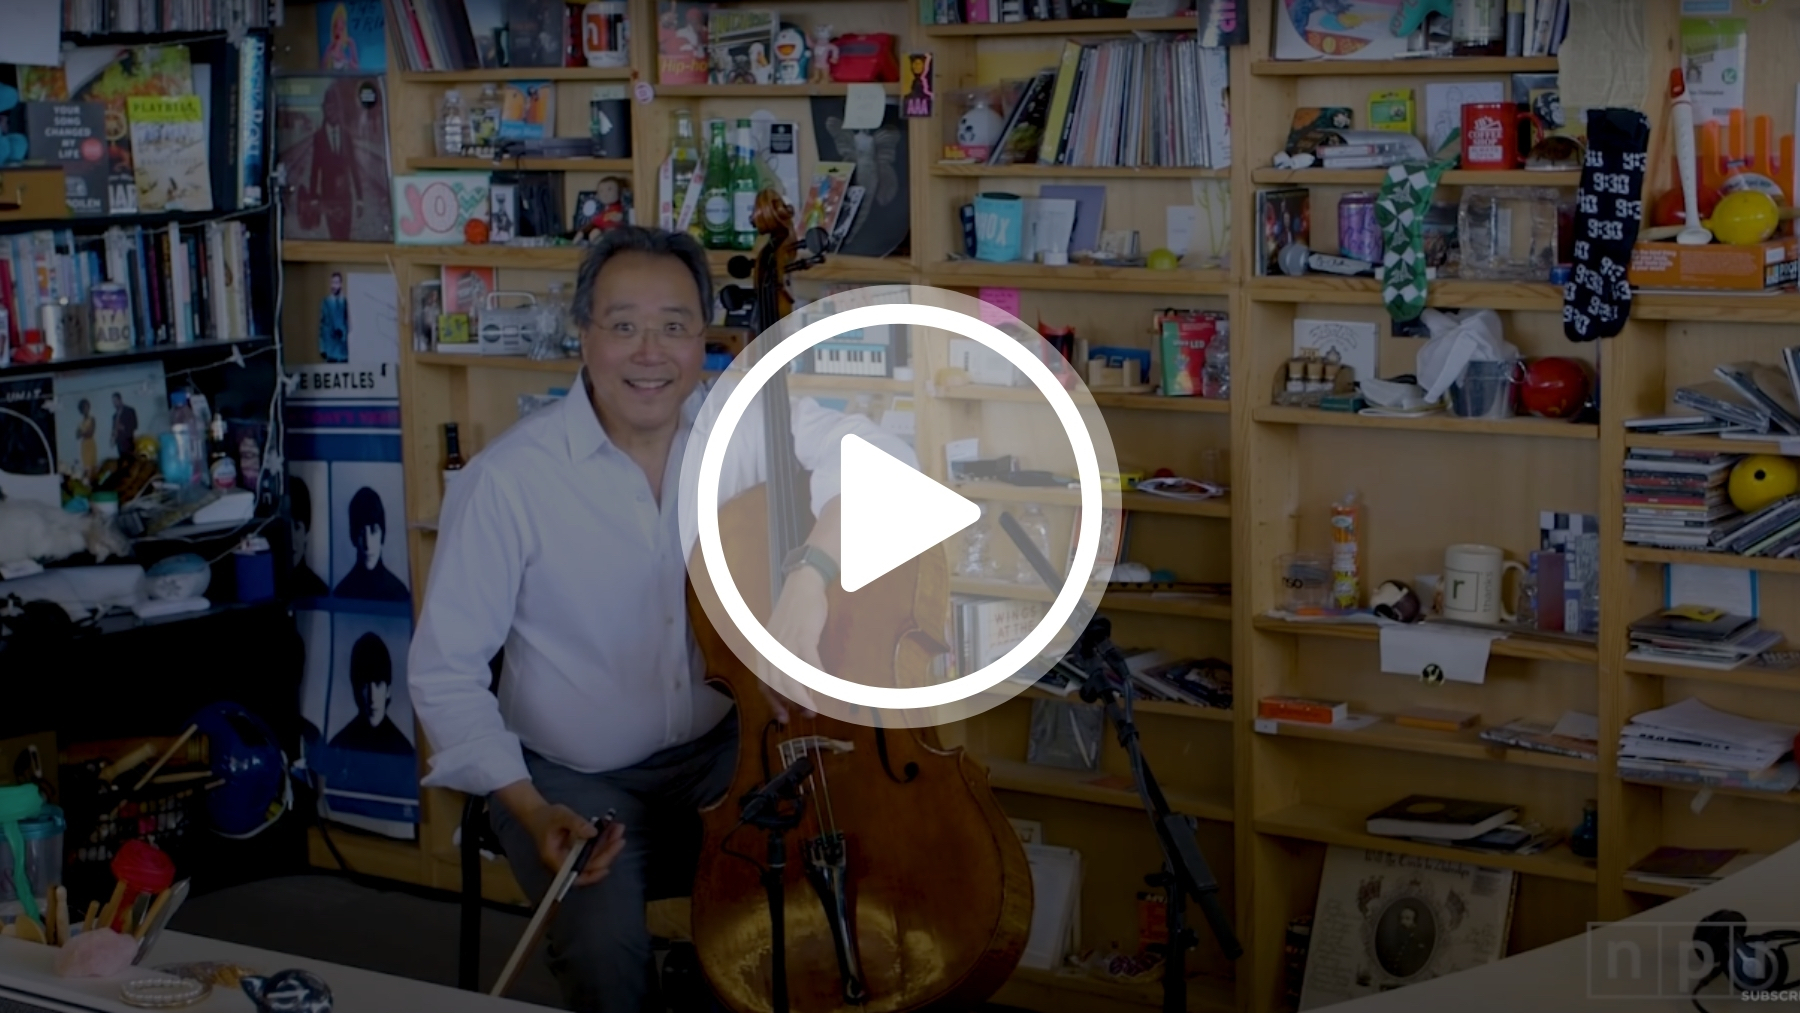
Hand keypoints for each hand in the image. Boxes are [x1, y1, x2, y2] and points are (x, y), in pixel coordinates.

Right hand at [521, 802, 626, 886]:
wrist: (537, 813)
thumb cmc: (546, 816)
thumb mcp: (560, 816)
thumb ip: (576, 824)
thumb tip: (593, 833)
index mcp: (556, 860)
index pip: (576, 876)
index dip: (592, 875)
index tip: (607, 867)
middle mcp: (565, 863)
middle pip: (590, 867)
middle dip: (607, 854)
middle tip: (620, 838)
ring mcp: (573, 857)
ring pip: (595, 857)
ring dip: (609, 845)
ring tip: (619, 828)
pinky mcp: (579, 850)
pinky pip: (594, 849)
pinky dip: (605, 840)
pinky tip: (613, 828)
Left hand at [761, 566, 826, 722]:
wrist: (803, 584)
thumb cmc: (795, 612)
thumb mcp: (783, 636)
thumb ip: (784, 657)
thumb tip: (796, 682)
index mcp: (764, 650)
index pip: (764, 683)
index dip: (774, 703)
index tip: (784, 718)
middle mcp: (771, 648)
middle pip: (776, 684)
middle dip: (791, 703)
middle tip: (807, 714)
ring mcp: (785, 642)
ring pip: (790, 677)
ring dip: (803, 696)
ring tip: (814, 708)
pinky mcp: (803, 634)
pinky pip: (809, 662)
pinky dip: (818, 677)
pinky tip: (827, 685)